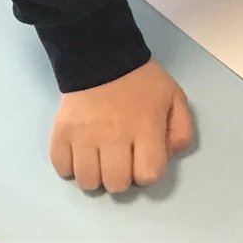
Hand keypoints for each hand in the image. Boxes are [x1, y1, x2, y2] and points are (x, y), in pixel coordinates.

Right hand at [50, 59, 194, 192]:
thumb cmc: (144, 82)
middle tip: (122, 162)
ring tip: (101, 160)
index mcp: (146, 127)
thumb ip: (181, 132)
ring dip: (96, 177)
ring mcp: (85, 136)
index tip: (144, 160)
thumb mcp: (176, 100)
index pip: (148, 175)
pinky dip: (71, 168)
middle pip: (116, 185)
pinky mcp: (61, 134)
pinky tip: (81, 154)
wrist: (104, 58)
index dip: (148, 173)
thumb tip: (166, 159)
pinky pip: (62, 169)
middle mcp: (115, 136)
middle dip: (123, 179)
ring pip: (88, 182)